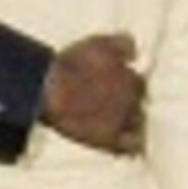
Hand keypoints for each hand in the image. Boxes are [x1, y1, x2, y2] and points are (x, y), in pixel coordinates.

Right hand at [41, 34, 145, 154]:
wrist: (49, 90)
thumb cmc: (69, 65)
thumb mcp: (97, 43)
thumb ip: (122, 44)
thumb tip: (135, 52)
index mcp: (129, 78)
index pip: (138, 82)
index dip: (126, 84)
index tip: (114, 86)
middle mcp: (131, 99)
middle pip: (139, 102)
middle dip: (128, 101)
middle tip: (110, 102)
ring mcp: (122, 120)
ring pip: (139, 122)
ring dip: (131, 121)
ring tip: (114, 121)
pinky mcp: (111, 139)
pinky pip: (133, 145)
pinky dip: (133, 144)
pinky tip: (124, 142)